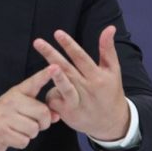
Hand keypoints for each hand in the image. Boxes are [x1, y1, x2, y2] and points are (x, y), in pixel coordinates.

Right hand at [0, 65, 59, 150]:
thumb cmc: (2, 118)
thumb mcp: (20, 108)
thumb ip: (39, 110)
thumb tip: (55, 116)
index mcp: (17, 93)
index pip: (34, 82)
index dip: (44, 75)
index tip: (54, 67)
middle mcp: (11, 101)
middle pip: (42, 112)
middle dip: (42, 123)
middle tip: (32, 123)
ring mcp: (5, 115)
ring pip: (34, 129)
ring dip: (30, 134)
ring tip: (19, 129)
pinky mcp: (2, 130)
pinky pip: (24, 140)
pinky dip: (21, 142)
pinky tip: (13, 136)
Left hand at [33, 25, 129, 140]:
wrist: (112, 123)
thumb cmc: (110, 92)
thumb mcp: (113, 70)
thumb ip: (107, 49)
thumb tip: (110, 28)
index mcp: (97, 76)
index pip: (80, 57)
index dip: (69, 45)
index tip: (58, 33)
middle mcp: (87, 88)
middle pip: (67, 69)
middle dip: (52, 55)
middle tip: (38, 42)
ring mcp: (77, 101)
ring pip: (63, 87)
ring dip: (54, 77)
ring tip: (46, 67)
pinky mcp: (69, 113)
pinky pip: (54, 99)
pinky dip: (50, 92)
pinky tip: (48, 87)